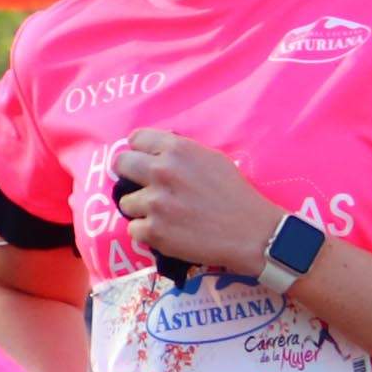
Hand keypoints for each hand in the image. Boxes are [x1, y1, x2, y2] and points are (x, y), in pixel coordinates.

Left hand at [109, 130, 286, 278]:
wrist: (250, 232)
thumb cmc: (234, 194)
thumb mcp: (211, 158)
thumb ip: (180, 153)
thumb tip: (153, 152)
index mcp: (177, 150)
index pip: (135, 139)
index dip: (138, 151)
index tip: (143, 160)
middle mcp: (162, 171)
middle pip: (120, 164)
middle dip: (128, 174)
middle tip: (141, 186)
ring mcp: (155, 202)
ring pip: (126, 202)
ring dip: (141, 209)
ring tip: (164, 215)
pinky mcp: (153, 231)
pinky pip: (134, 229)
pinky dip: (147, 232)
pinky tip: (167, 231)